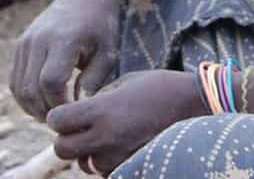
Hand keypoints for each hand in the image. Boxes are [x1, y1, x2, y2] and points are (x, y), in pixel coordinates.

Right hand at [10, 0, 122, 119]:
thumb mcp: (107, 53)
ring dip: (31, 107)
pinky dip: (24, 96)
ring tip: (51, 113)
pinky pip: (14, 79)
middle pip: (30, 88)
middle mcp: (39, 40)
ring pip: (18, 87)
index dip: (60, 103)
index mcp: (63, 40)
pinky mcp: (20, 45)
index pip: (51, 82)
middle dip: (44, 110)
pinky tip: (41, 102)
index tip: (74, 110)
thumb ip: (94, 81)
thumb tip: (77, 106)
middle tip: (61, 119)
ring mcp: (25, 42)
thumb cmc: (100, 27)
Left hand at [48, 70, 203, 174]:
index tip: (67, 112)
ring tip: (108, 137)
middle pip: (62, 149)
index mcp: (102, 110)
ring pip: (84, 164)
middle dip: (66, 139)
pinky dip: (108, 163)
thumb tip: (79, 111)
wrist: (197, 106)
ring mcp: (119, 156)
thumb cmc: (161, 87)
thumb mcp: (124, 82)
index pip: (57, 121)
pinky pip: (106, 172)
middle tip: (81, 129)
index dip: (58, 116)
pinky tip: (122, 147)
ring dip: (89, 153)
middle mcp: (106, 136)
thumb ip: (98, 99)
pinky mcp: (132, 167)